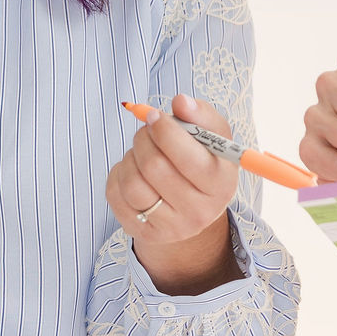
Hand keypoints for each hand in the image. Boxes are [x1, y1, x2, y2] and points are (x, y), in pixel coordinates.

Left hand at [106, 95, 243, 293]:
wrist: (193, 204)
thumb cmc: (203, 159)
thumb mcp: (212, 135)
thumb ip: (200, 114)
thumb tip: (180, 102)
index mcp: (221, 185)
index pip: (187, 158)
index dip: (164, 131)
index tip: (154, 115)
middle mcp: (199, 212)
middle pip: (155, 168)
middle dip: (143, 139)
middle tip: (145, 131)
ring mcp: (171, 228)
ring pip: (132, 184)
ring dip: (130, 157)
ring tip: (139, 152)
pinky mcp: (144, 233)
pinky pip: (115, 195)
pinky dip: (118, 173)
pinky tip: (131, 170)